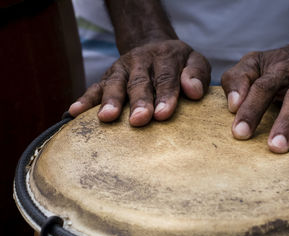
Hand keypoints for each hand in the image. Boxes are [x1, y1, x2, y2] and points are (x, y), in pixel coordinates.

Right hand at [69, 40, 210, 125]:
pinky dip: (85, 99)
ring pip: (115, 84)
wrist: (153, 45)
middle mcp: (141, 60)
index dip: (165, 95)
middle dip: (139, 101)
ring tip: (106, 118)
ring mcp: (122, 69)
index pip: (166, 77)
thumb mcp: (194, 60)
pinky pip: (94, 87)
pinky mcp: (108, 76)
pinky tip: (74, 112)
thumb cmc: (178, 63)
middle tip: (139, 120)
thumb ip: (196, 74)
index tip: (163, 114)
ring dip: (110, 101)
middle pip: (139, 82)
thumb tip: (194, 91)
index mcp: (165, 57)